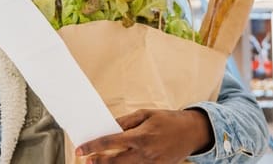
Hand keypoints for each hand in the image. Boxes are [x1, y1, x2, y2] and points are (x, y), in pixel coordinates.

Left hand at [76, 109, 212, 162]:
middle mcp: (145, 153)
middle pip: (114, 162)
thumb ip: (126, 121)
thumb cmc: (167, 120)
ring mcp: (151, 163)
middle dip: (98, 162)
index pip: (110, 142)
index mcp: (140, 136)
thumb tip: (109, 127)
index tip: (80, 149)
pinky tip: (118, 163)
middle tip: (86, 160)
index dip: (93, 147)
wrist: (192, 132)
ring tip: (98, 163)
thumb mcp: (146, 114)